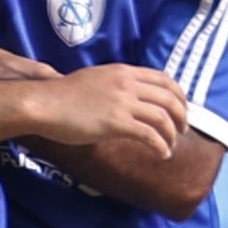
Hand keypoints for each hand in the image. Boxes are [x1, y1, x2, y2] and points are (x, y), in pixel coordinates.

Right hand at [14, 63, 187, 167]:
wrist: (44, 103)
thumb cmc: (62, 95)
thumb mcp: (96, 80)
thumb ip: (115, 85)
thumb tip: (126, 98)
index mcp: (124, 72)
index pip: (164, 79)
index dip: (178, 95)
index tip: (181, 108)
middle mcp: (128, 84)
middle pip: (169, 98)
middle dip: (181, 116)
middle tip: (182, 130)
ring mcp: (123, 103)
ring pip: (163, 118)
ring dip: (172, 135)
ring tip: (171, 146)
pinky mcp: (117, 123)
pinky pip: (150, 136)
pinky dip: (161, 147)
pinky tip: (161, 154)